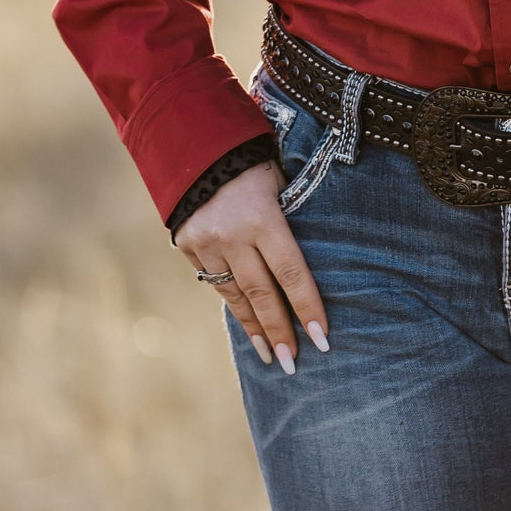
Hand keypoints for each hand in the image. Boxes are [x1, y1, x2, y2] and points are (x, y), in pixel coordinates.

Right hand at [174, 161, 329, 373]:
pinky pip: (216, 282)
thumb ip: (291, 223)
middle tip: (294, 363)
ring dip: (255, 328)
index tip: (322, 337)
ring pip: (235, 295)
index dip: (307, 306)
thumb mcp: (280, 183)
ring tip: (272, 357)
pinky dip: (235, 305)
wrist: (195, 146)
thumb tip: (311, 266)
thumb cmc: (254, 164)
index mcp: (261, 217)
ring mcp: (205, 243)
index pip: (290, 271)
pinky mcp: (187, 247)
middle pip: (261, 293)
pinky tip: (248, 326)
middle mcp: (231, 235)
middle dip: (280, 331)